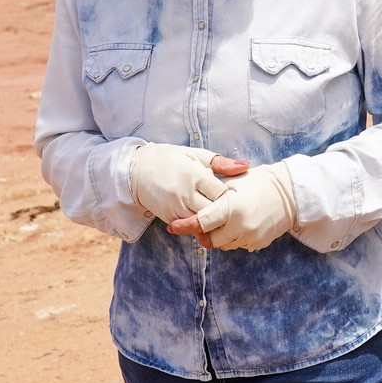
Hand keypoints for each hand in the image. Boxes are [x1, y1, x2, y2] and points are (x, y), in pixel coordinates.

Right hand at [128, 144, 248, 226]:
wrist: (135, 170)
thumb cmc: (169, 159)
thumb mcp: (195, 155)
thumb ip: (221, 163)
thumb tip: (246, 166)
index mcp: (194, 174)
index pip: (221, 192)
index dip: (231, 195)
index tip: (235, 194)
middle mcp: (185, 193)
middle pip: (214, 210)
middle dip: (225, 211)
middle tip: (233, 210)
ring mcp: (176, 207)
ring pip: (203, 222)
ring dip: (213, 220)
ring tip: (221, 216)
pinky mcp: (169, 217)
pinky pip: (190, 227)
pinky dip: (199, 225)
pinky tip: (205, 219)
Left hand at [169, 162, 296, 252]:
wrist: (291, 193)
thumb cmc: (260, 181)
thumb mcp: (235, 181)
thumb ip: (213, 191)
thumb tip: (192, 197)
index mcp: (232, 208)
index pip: (200, 222)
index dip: (184, 225)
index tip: (173, 226)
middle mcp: (240, 226)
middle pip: (209, 240)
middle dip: (201, 233)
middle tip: (200, 222)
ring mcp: (250, 237)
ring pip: (223, 245)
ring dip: (218, 236)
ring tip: (223, 220)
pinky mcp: (258, 243)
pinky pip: (237, 245)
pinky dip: (233, 237)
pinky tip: (238, 224)